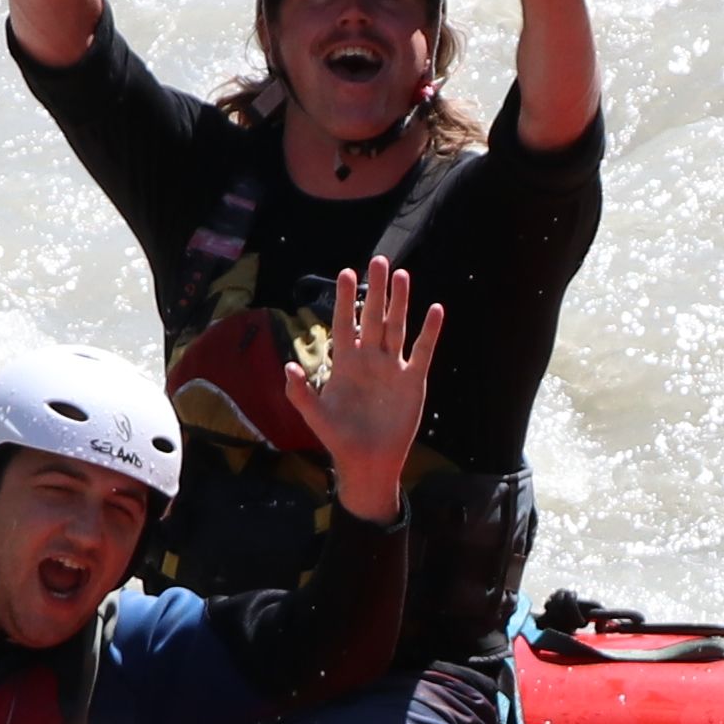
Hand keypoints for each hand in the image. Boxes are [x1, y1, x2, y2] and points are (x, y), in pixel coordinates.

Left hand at [297, 261, 441, 519]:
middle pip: (373, 317)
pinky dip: (430, 332)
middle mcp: (370, 360)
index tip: (346, 272)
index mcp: (345, 363)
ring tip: (403, 275)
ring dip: (400, 303)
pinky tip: (435, 309)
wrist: (368, 463)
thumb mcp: (316, 418)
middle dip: (375, 290)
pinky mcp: (413, 382)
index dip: (345, 300)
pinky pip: (422, 352)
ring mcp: (393, 368)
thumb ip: (300, 393)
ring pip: (397, 327)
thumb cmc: (340, 440)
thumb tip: (288, 367)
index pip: (344, 324)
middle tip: (378, 260)